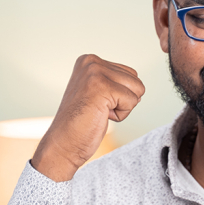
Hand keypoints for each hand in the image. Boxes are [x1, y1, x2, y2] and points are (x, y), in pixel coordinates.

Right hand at [31, 55, 144, 181]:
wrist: (64, 144)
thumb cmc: (81, 123)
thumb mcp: (98, 92)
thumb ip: (114, 82)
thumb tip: (139, 86)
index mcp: (89, 60)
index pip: (130, 73)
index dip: (120, 95)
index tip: (97, 103)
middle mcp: (91, 62)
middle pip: (136, 80)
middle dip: (123, 100)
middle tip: (98, 109)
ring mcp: (95, 73)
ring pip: (137, 90)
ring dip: (122, 107)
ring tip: (99, 112)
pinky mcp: (101, 87)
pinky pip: (132, 101)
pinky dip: (120, 115)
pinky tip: (100, 116)